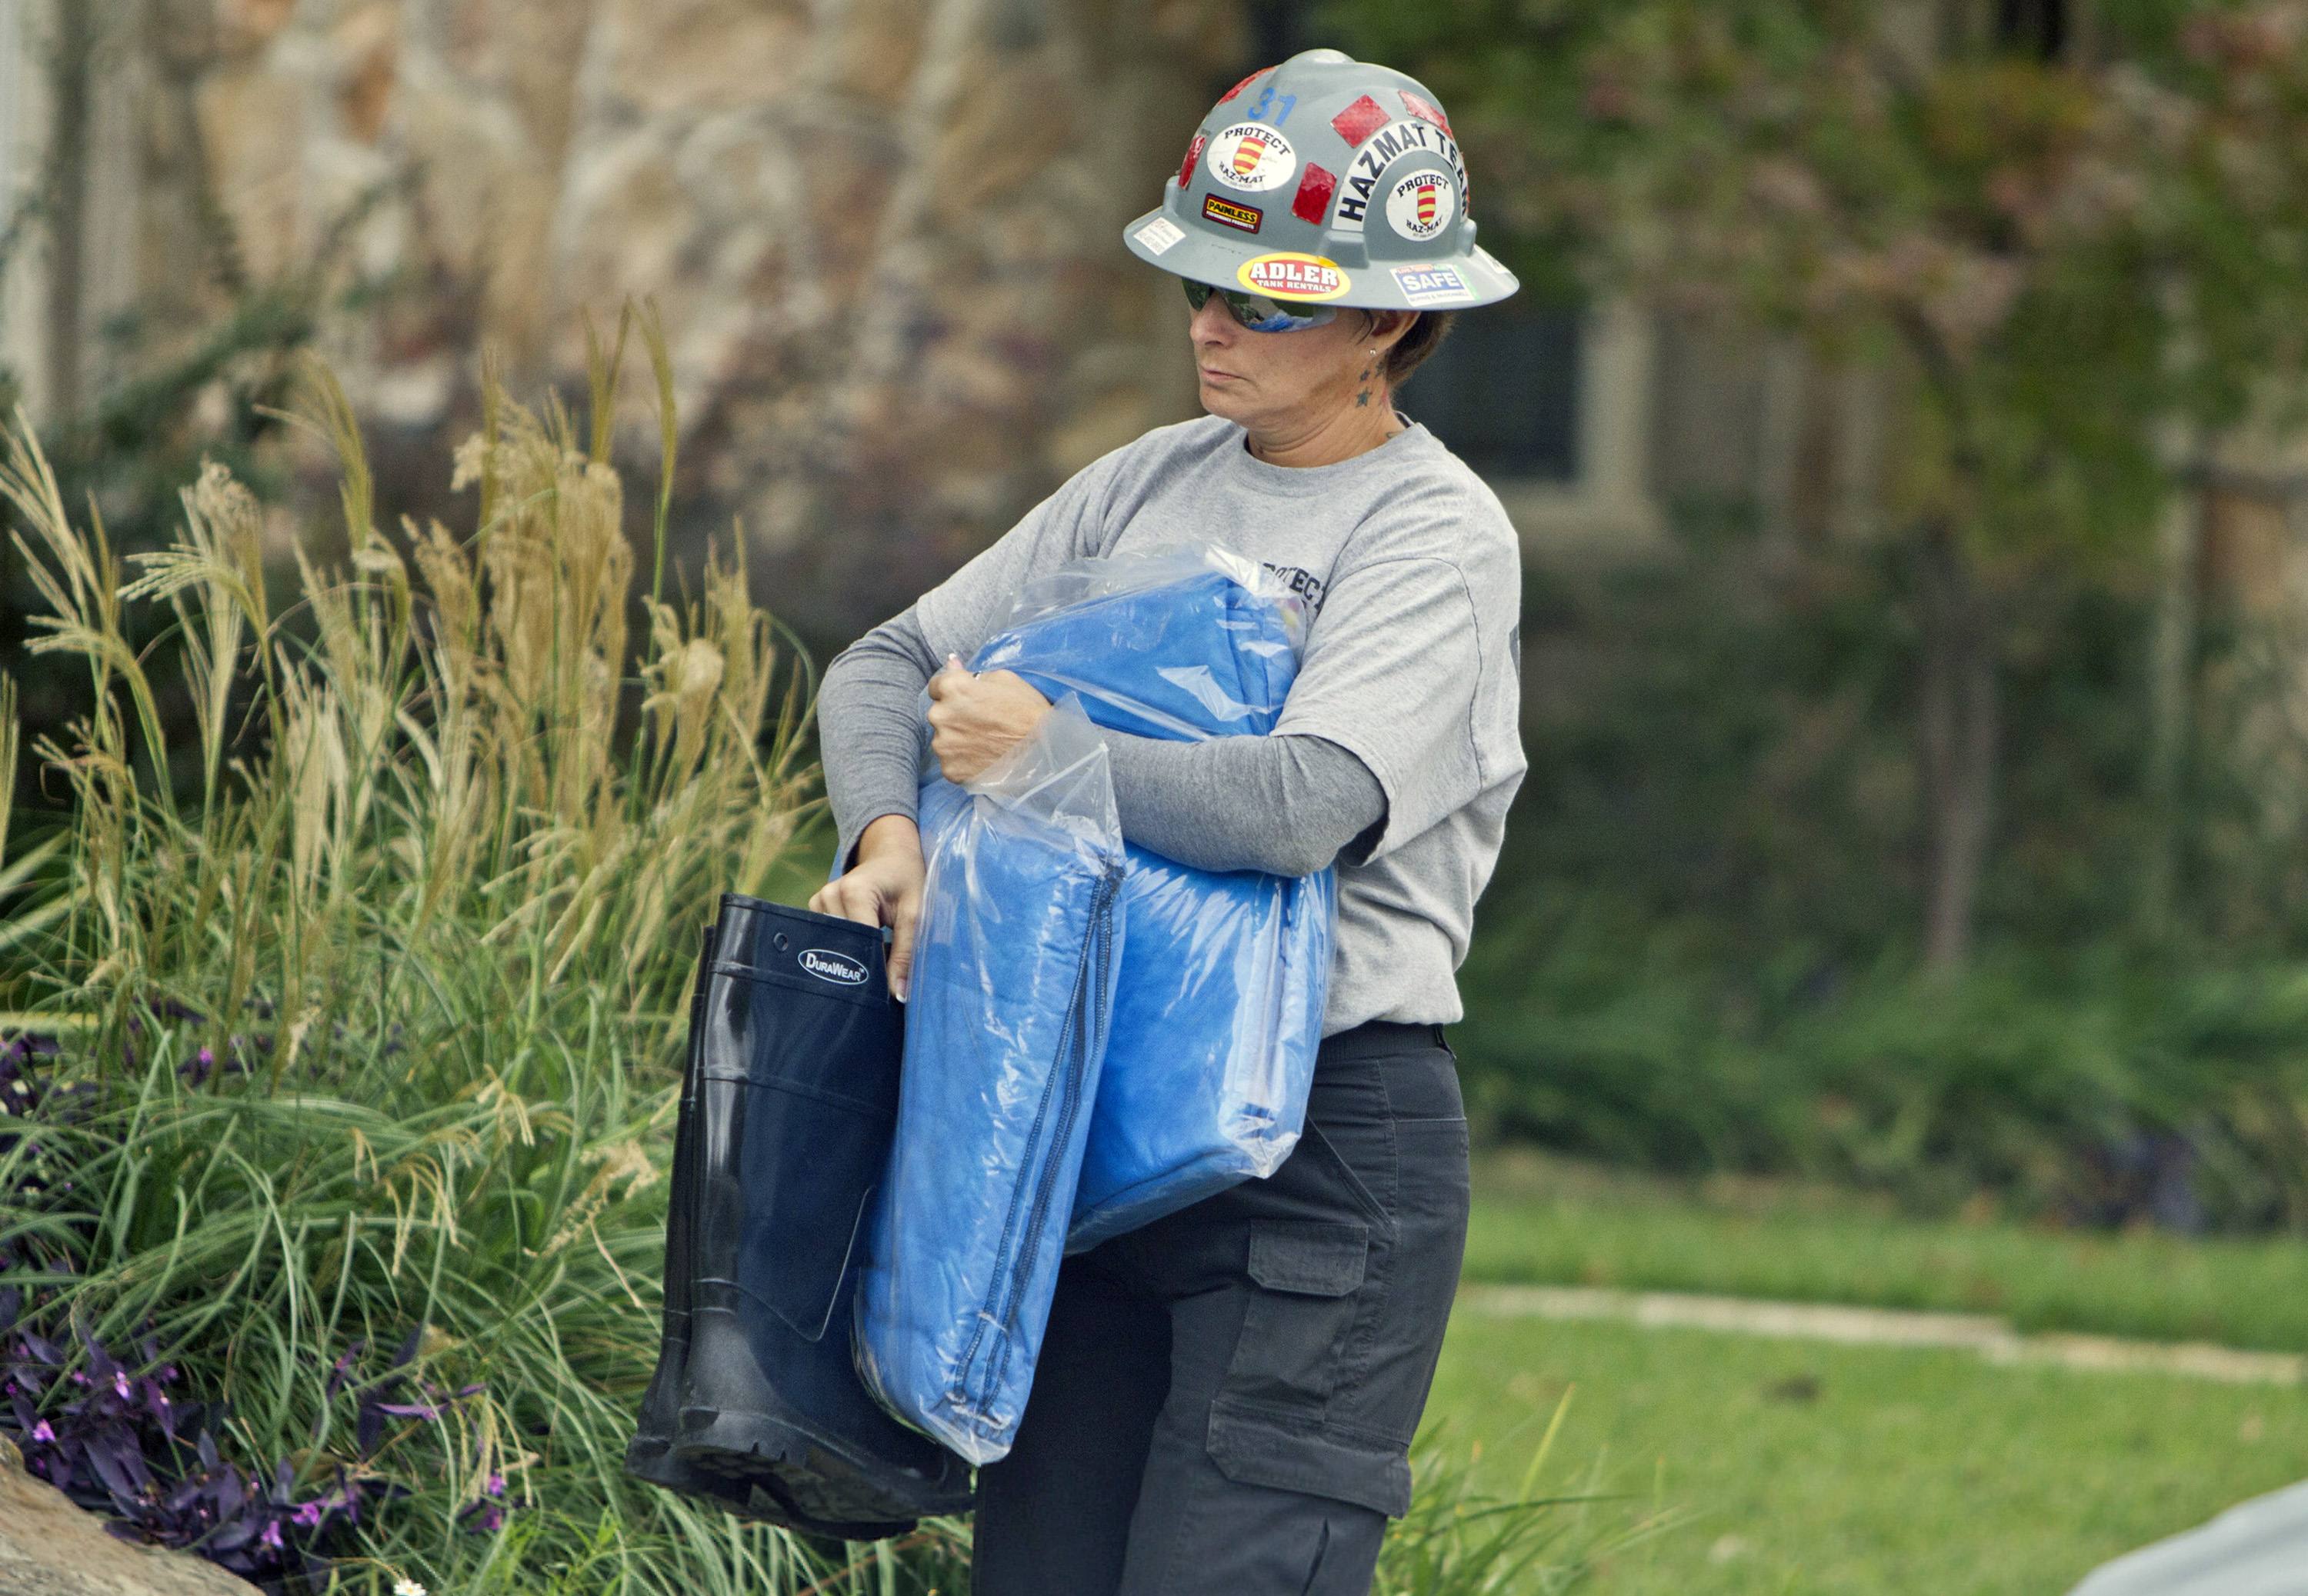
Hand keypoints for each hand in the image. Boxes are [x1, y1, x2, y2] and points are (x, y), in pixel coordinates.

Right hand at [809, 815, 924, 999]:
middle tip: (879, 982)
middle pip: (842, 945)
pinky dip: (844, 945)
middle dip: (861, 965)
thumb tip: (898, 994)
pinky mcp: (816, 907)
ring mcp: (819, 901)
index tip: (885, 989)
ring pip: (833, 944)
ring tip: (871, 960)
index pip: (858, 943)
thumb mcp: (916, 914)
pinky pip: (827, 936)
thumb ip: (906, 953)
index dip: (872, 969)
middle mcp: (830, 895)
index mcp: (854, 893)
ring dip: (852, 955)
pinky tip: (858, 948)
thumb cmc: (907, 880)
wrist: (892, 854)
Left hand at [925, 655, 1051, 785]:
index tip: (967, 700)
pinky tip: (983, 758)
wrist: (1043, 752)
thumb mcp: (1005, 679)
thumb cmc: (1027, 711)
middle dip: (954, 715)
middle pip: (939, 712)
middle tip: (981, 723)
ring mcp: (943, 745)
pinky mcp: (950, 769)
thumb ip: (971, 673)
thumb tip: (951, 663)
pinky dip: (963, 760)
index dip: (953, 691)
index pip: (936, 685)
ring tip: (985, 742)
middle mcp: (940, 715)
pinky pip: (951, 761)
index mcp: (952, 688)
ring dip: (957, 739)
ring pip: (943, 738)